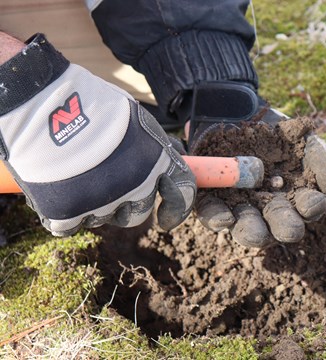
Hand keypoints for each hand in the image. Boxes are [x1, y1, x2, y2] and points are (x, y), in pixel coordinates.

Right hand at [0, 34, 195, 235]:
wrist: (44, 107)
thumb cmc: (92, 105)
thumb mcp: (137, 119)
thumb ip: (155, 146)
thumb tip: (173, 158)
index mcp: (157, 163)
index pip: (181, 196)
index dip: (176, 211)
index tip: (166, 220)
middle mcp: (136, 187)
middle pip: (138, 213)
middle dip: (127, 204)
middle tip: (106, 184)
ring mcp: (102, 203)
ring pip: (104, 218)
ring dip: (95, 204)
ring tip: (77, 174)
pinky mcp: (68, 214)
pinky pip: (71, 225)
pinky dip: (65, 213)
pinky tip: (58, 191)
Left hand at [185, 82, 325, 247]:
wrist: (239, 114)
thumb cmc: (280, 135)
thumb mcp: (307, 144)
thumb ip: (325, 165)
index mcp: (298, 200)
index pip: (308, 208)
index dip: (311, 208)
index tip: (312, 203)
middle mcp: (271, 211)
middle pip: (279, 226)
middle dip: (284, 228)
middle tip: (289, 230)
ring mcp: (242, 208)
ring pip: (247, 227)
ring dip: (251, 232)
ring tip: (255, 232)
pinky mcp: (212, 201)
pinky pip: (213, 214)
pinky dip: (217, 218)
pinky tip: (223, 219)